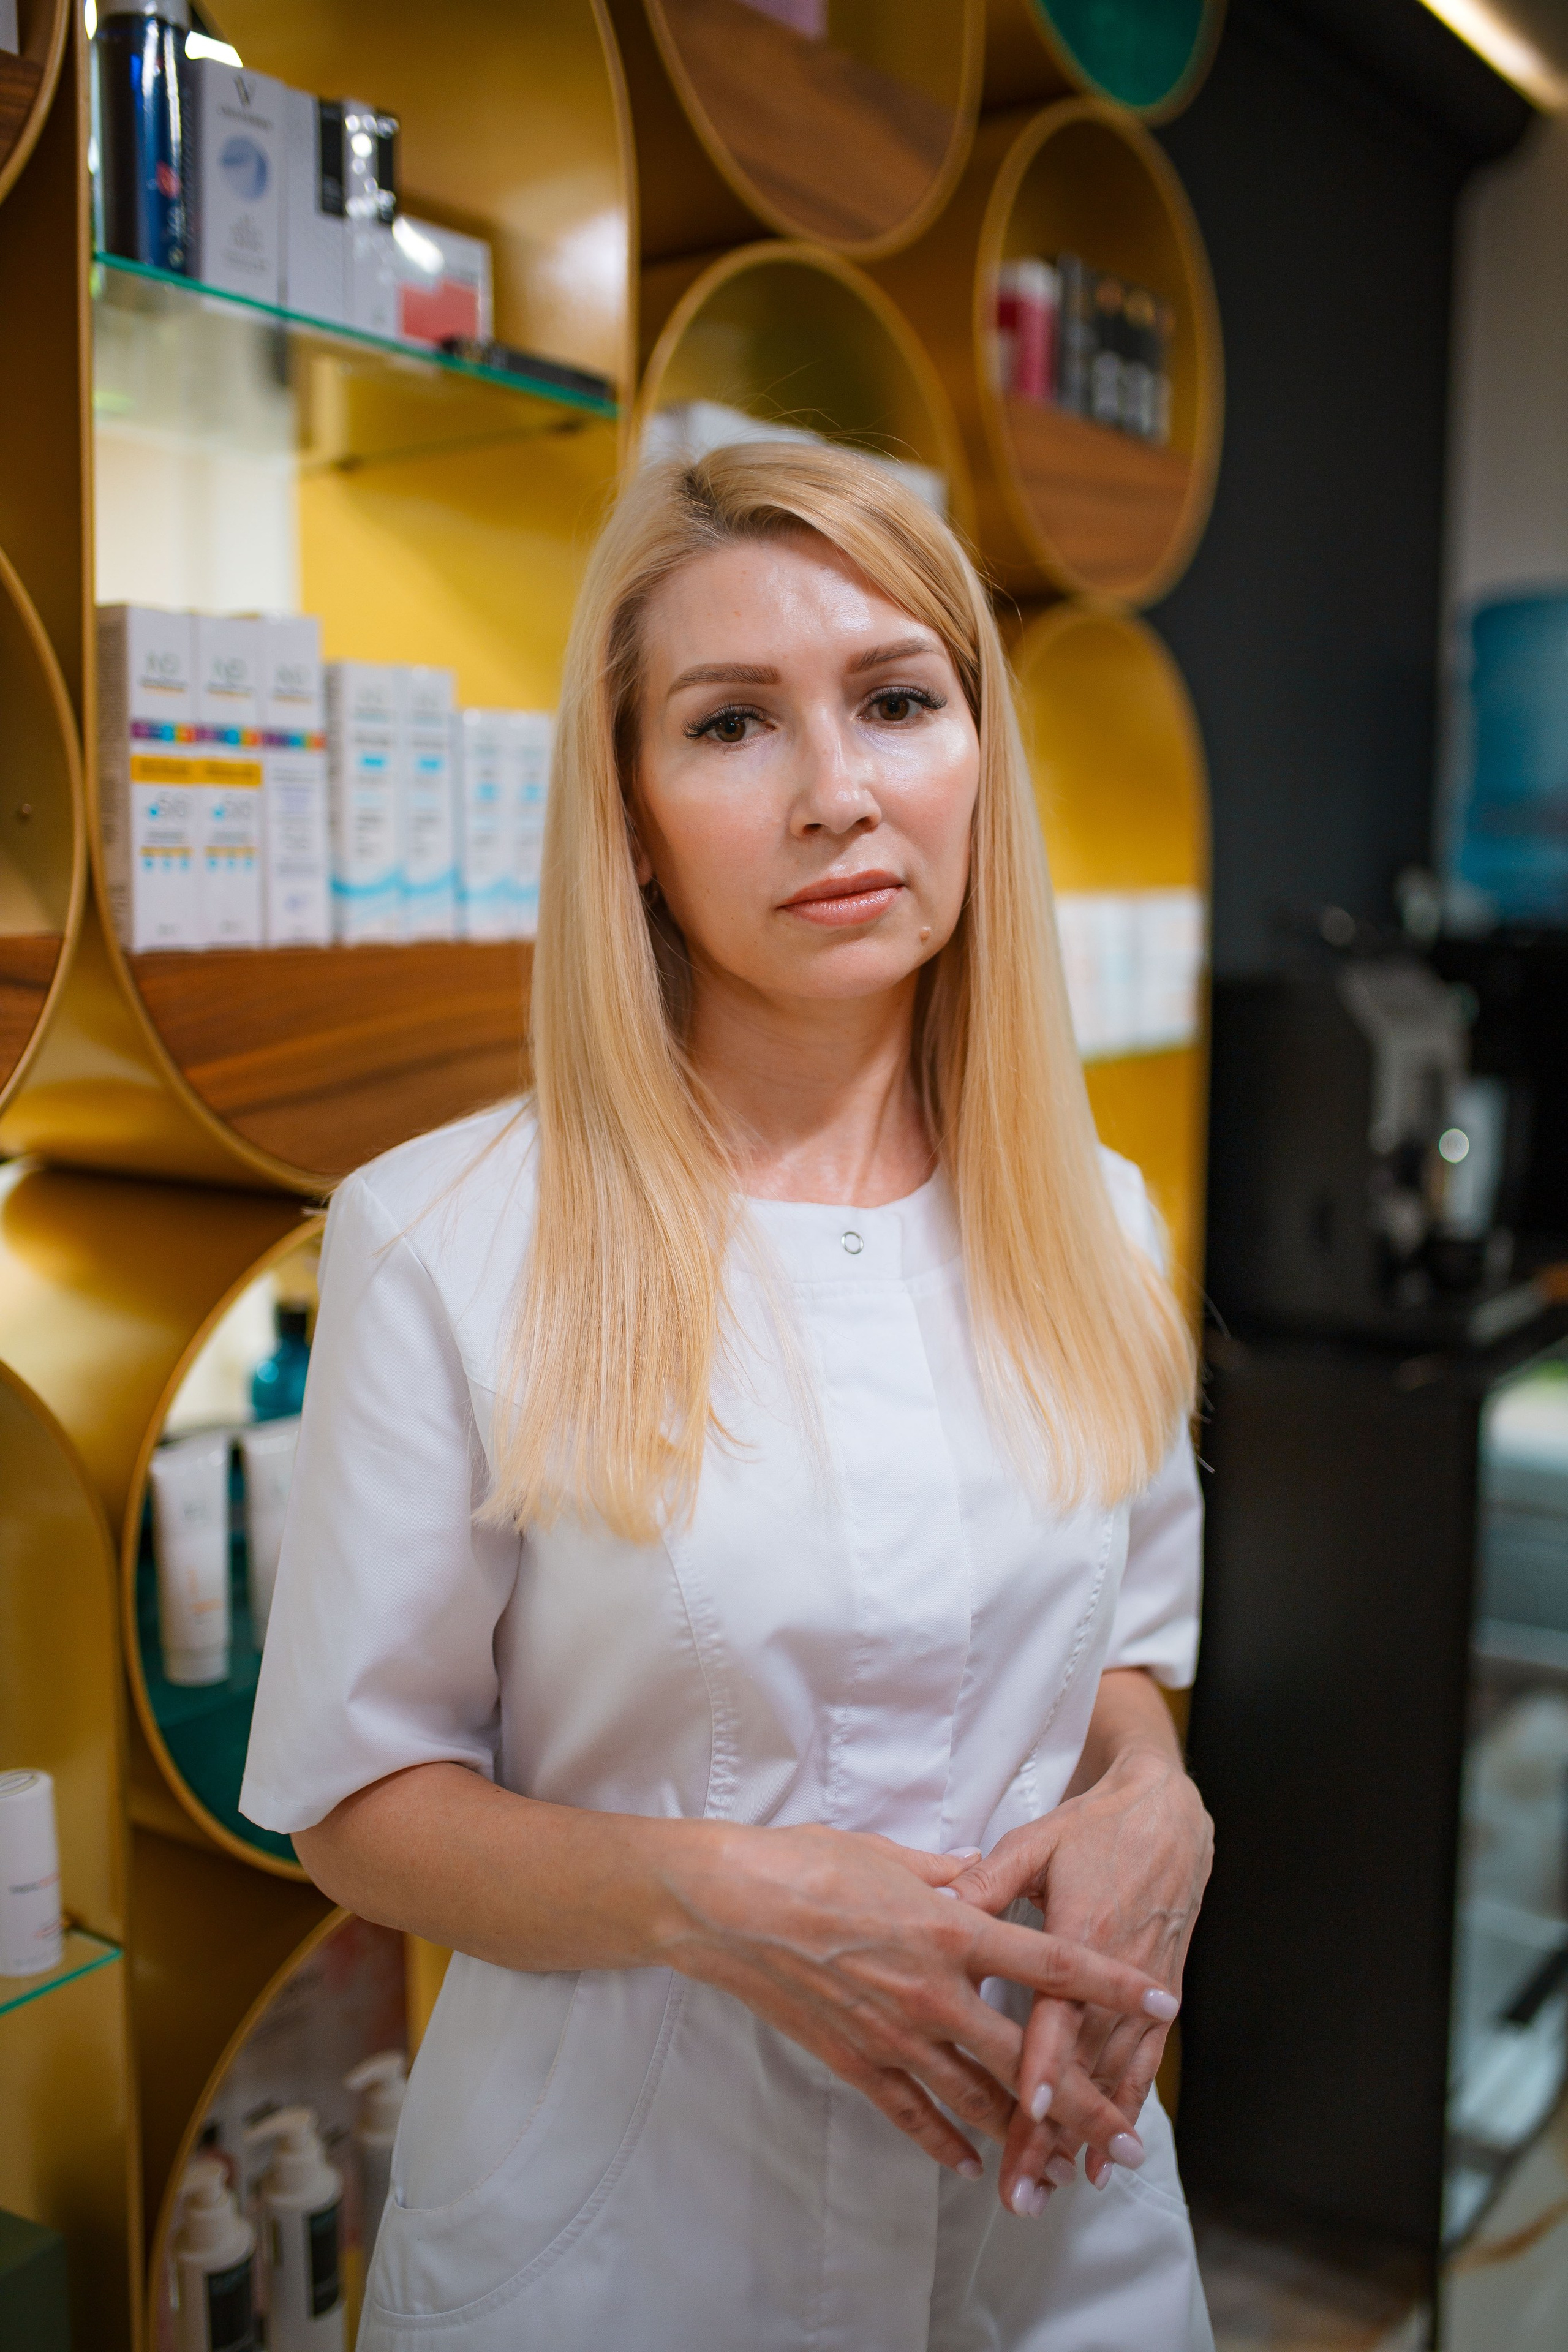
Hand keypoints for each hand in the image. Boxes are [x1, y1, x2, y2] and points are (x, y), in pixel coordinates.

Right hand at [658, 1822, 1181, 2180]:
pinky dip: (945, 2141)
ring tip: (1067, 2162)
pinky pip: (912, 2112)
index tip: (1161, 2000)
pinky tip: (973, 2161)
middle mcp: (934, 1991)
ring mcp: (894, 2033)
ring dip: (1024, 2132)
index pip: (1050, 1960)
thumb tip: (984, 1876)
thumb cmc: (807, 1863)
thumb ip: (950, 1873)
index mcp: (950, 1929)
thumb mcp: (890, 1854)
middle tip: (1128, 2136)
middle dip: (1084, 2100)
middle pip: (1027, 2054)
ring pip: (976, 2096)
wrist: (728, 1906)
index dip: (1111, 1982)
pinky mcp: (855, 2060)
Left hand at [947, 1750, 1211, 2213]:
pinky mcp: (1158, 1997)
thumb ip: (984, 1882)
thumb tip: (934, 1908)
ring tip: (1054, 2186)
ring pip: (1111, 2076)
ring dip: (1085, 2136)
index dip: (1042, 2061)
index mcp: (1081, 1930)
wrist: (1167, 1816)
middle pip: (1081, 2063)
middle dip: (1052, 2129)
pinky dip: (1124, 2111)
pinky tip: (1104, 2156)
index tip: (1024, 2111)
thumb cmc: (1091, 1828)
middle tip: (1022, 2187)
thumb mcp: (1033, 1843)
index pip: (1058, 2010)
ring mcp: (1142, 1990)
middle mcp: (1116, 1972)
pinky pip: (1141, 2065)